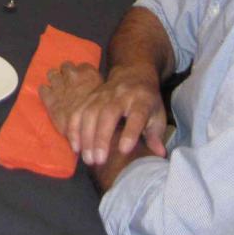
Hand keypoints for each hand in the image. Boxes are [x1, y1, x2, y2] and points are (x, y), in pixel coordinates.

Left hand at [39, 61, 103, 135]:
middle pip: (66, 66)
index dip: (81, 73)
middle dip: (66, 74)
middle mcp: (72, 75)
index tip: (82, 81)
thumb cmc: (100, 114)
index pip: (83, 66)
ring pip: (52, 73)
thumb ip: (97, 90)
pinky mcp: (49, 97)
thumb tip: (95, 91)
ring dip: (55, 80)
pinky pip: (42, 88)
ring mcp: (59, 84)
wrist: (86, 128)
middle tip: (69, 84)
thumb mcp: (103, 97)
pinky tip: (50, 98)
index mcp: (88, 73)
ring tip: (59, 89)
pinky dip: (45, 92)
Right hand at [43, 62, 167, 166]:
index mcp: (141, 100)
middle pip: (108, 114)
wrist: (132, 74)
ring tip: (88, 158)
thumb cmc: (146, 100)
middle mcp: (121, 95)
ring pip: (90, 113)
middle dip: (101, 138)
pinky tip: (75, 146)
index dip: (130, 133)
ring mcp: (102, 94)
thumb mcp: (157, 114)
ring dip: (86, 137)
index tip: (124, 150)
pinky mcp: (90, 96)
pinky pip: (78, 111)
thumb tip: (159, 153)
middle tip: (99, 160)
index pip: (136, 115)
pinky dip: (74, 129)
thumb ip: (156, 134)